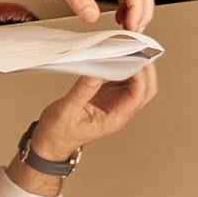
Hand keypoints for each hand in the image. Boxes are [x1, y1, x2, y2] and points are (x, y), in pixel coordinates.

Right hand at [32, 64, 159, 160]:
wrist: (51, 142)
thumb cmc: (59, 132)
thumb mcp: (67, 110)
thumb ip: (82, 92)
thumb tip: (94, 74)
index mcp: (114, 118)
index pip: (138, 97)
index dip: (140, 78)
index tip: (135, 62)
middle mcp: (118, 112)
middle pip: (144, 92)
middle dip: (146, 73)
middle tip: (140, 54)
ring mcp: (113, 105)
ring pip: (135, 87)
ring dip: (135, 71)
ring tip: (129, 53)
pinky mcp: (105, 99)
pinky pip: (120, 84)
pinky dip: (121, 71)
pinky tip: (115, 61)